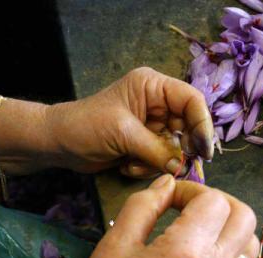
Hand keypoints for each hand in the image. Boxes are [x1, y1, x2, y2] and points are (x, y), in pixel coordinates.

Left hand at [48, 67, 213, 176]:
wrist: (58, 144)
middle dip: (180, 149)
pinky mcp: (146, 144)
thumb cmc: (86, 126)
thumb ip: (157, 150)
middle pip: (188, 126)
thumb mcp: (123, 134)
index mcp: (153, 87)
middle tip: (175, 166)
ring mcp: (152, 125)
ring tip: (133, 163)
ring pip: (175, 147)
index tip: (204, 151)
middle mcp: (157, 104)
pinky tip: (126, 165)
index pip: (191, 100)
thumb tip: (183, 166)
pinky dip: (147, 167)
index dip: (202, 124)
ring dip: (157, 161)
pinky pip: (162, 159)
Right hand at [65, 175, 262, 257]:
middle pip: (243, 215)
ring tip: (203, 228)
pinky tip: (220, 257)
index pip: (212, 201)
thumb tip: (168, 183)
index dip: (190, 190)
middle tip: (190, 206)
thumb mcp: (115, 242)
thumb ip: (145, 204)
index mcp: (186, 251)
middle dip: (218, 201)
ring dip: (231, 226)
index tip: (169, 198)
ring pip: (252, 244)